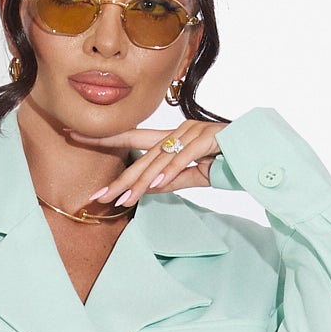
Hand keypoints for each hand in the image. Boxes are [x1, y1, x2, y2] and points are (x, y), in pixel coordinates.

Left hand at [68, 118, 228, 206]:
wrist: (257, 145)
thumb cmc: (226, 158)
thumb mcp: (195, 173)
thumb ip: (173, 179)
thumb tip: (149, 189)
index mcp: (171, 138)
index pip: (131, 139)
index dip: (102, 138)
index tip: (73, 136)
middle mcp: (178, 131)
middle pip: (141, 157)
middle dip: (118, 178)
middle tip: (96, 195)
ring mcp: (192, 133)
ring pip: (159, 161)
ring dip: (140, 183)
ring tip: (122, 200)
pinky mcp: (207, 138)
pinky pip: (184, 159)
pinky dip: (169, 172)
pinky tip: (155, 185)